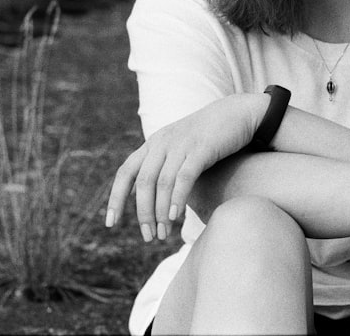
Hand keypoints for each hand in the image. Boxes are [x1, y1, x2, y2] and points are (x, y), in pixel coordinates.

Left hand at [105, 93, 265, 241]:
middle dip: (143, 213)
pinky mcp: (202, 148)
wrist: (239, 113)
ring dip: (159, 212)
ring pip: (161, 182)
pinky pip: (183, 176)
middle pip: (143, 182)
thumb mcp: (181, 149)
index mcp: (154, 143)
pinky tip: (174, 216)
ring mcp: (182, 144)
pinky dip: (176, 198)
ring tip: (163, 234)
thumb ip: (165, 168)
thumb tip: (152, 199)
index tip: (111, 224)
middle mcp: (163, 142)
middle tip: (148, 237)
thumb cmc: (210, 138)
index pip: (126, 172)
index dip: (115, 198)